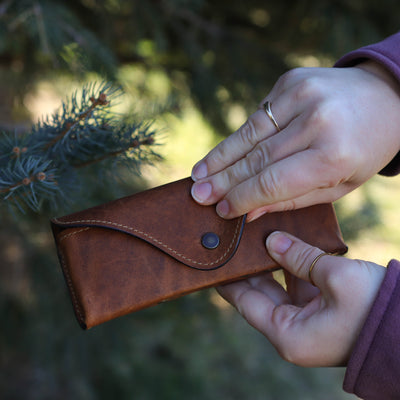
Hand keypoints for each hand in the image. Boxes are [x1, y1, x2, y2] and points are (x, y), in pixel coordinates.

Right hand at [191, 62, 399, 219]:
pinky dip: (239, 138)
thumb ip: (291, 200)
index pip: (272, 182)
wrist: (386, 97)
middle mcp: (316, 120)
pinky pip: (257, 117)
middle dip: (223, 180)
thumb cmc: (363, 150)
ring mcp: (301, 94)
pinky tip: (222, 154)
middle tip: (198, 196)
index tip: (221, 210)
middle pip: (255, 158)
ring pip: (248, 134)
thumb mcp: (338, 184)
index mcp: (333, 154)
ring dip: (220, 157)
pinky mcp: (290, 81)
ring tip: (198, 175)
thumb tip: (248, 213)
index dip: (242, 198)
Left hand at [217, 231, 385, 366]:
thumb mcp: (335, 278)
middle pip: (260, 295)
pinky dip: (292, 267)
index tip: (214, 262)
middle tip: (233, 243)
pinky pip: (298, 286)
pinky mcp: (322, 311)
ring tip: (256, 239)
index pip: (245, 303)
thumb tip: (272, 241)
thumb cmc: (377, 310)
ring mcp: (308, 321)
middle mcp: (294, 331)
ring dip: (270, 265)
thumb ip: (299, 257)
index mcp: (288, 334)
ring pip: (279, 288)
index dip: (228, 281)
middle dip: (248, 268)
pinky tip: (284, 245)